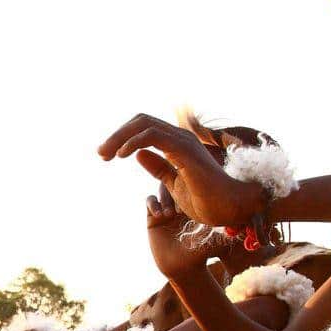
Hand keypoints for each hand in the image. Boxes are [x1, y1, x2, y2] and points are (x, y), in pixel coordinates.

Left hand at [99, 112, 265, 227]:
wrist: (230, 209)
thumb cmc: (207, 200)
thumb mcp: (173, 183)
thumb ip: (158, 167)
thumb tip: (138, 154)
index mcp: (177, 144)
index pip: (145, 128)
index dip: (123, 137)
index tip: (107, 155)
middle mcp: (180, 138)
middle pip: (141, 121)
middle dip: (116, 135)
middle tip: (101, 153)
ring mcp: (183, 141)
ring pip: (144, 124)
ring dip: (119, 137)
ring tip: (106, 155)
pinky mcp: (184, 150)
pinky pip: (153, 136)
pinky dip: (133, 142)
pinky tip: (121, 155)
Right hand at [146, 187, 225, 278]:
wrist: (182, 268)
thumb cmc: (201, 254)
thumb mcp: (216, 237)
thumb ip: (225, 227)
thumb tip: (239, 216)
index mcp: (195, 204)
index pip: (191, 185)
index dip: (190, 186)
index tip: (194, 199)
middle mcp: (180, 204)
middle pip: (175, 183)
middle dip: (176, 189)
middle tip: (180, 207)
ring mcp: (166, 210)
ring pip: (162, 189)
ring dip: (165, 196)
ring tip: (170, 213)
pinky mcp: (153, 217)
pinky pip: (150, 201)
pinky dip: (153, 204)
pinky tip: (160, 216)